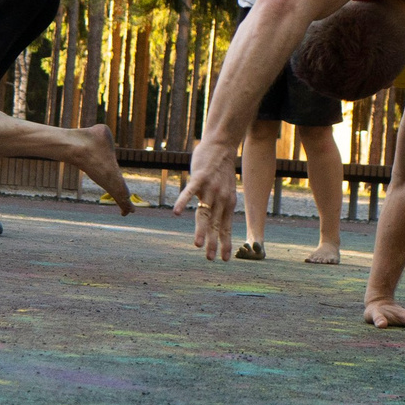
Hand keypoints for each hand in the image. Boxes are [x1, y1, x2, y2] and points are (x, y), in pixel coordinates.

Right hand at [178, 137, 241, 258]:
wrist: (222, 145)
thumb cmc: (221, 168)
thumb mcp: (226, 188)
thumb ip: (221, 203)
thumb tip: (215, 218)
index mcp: (228, 203)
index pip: (225, 227)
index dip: (225, 243)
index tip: (224, 259)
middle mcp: (221, 198)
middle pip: (215, 224)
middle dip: (213, 243)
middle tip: (210, 258)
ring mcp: (210, 188)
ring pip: (204, 212)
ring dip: (201, 229)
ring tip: (196, 244)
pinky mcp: (200, 177)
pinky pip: (190, 192)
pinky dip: (182, 202)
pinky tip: (176, 212)